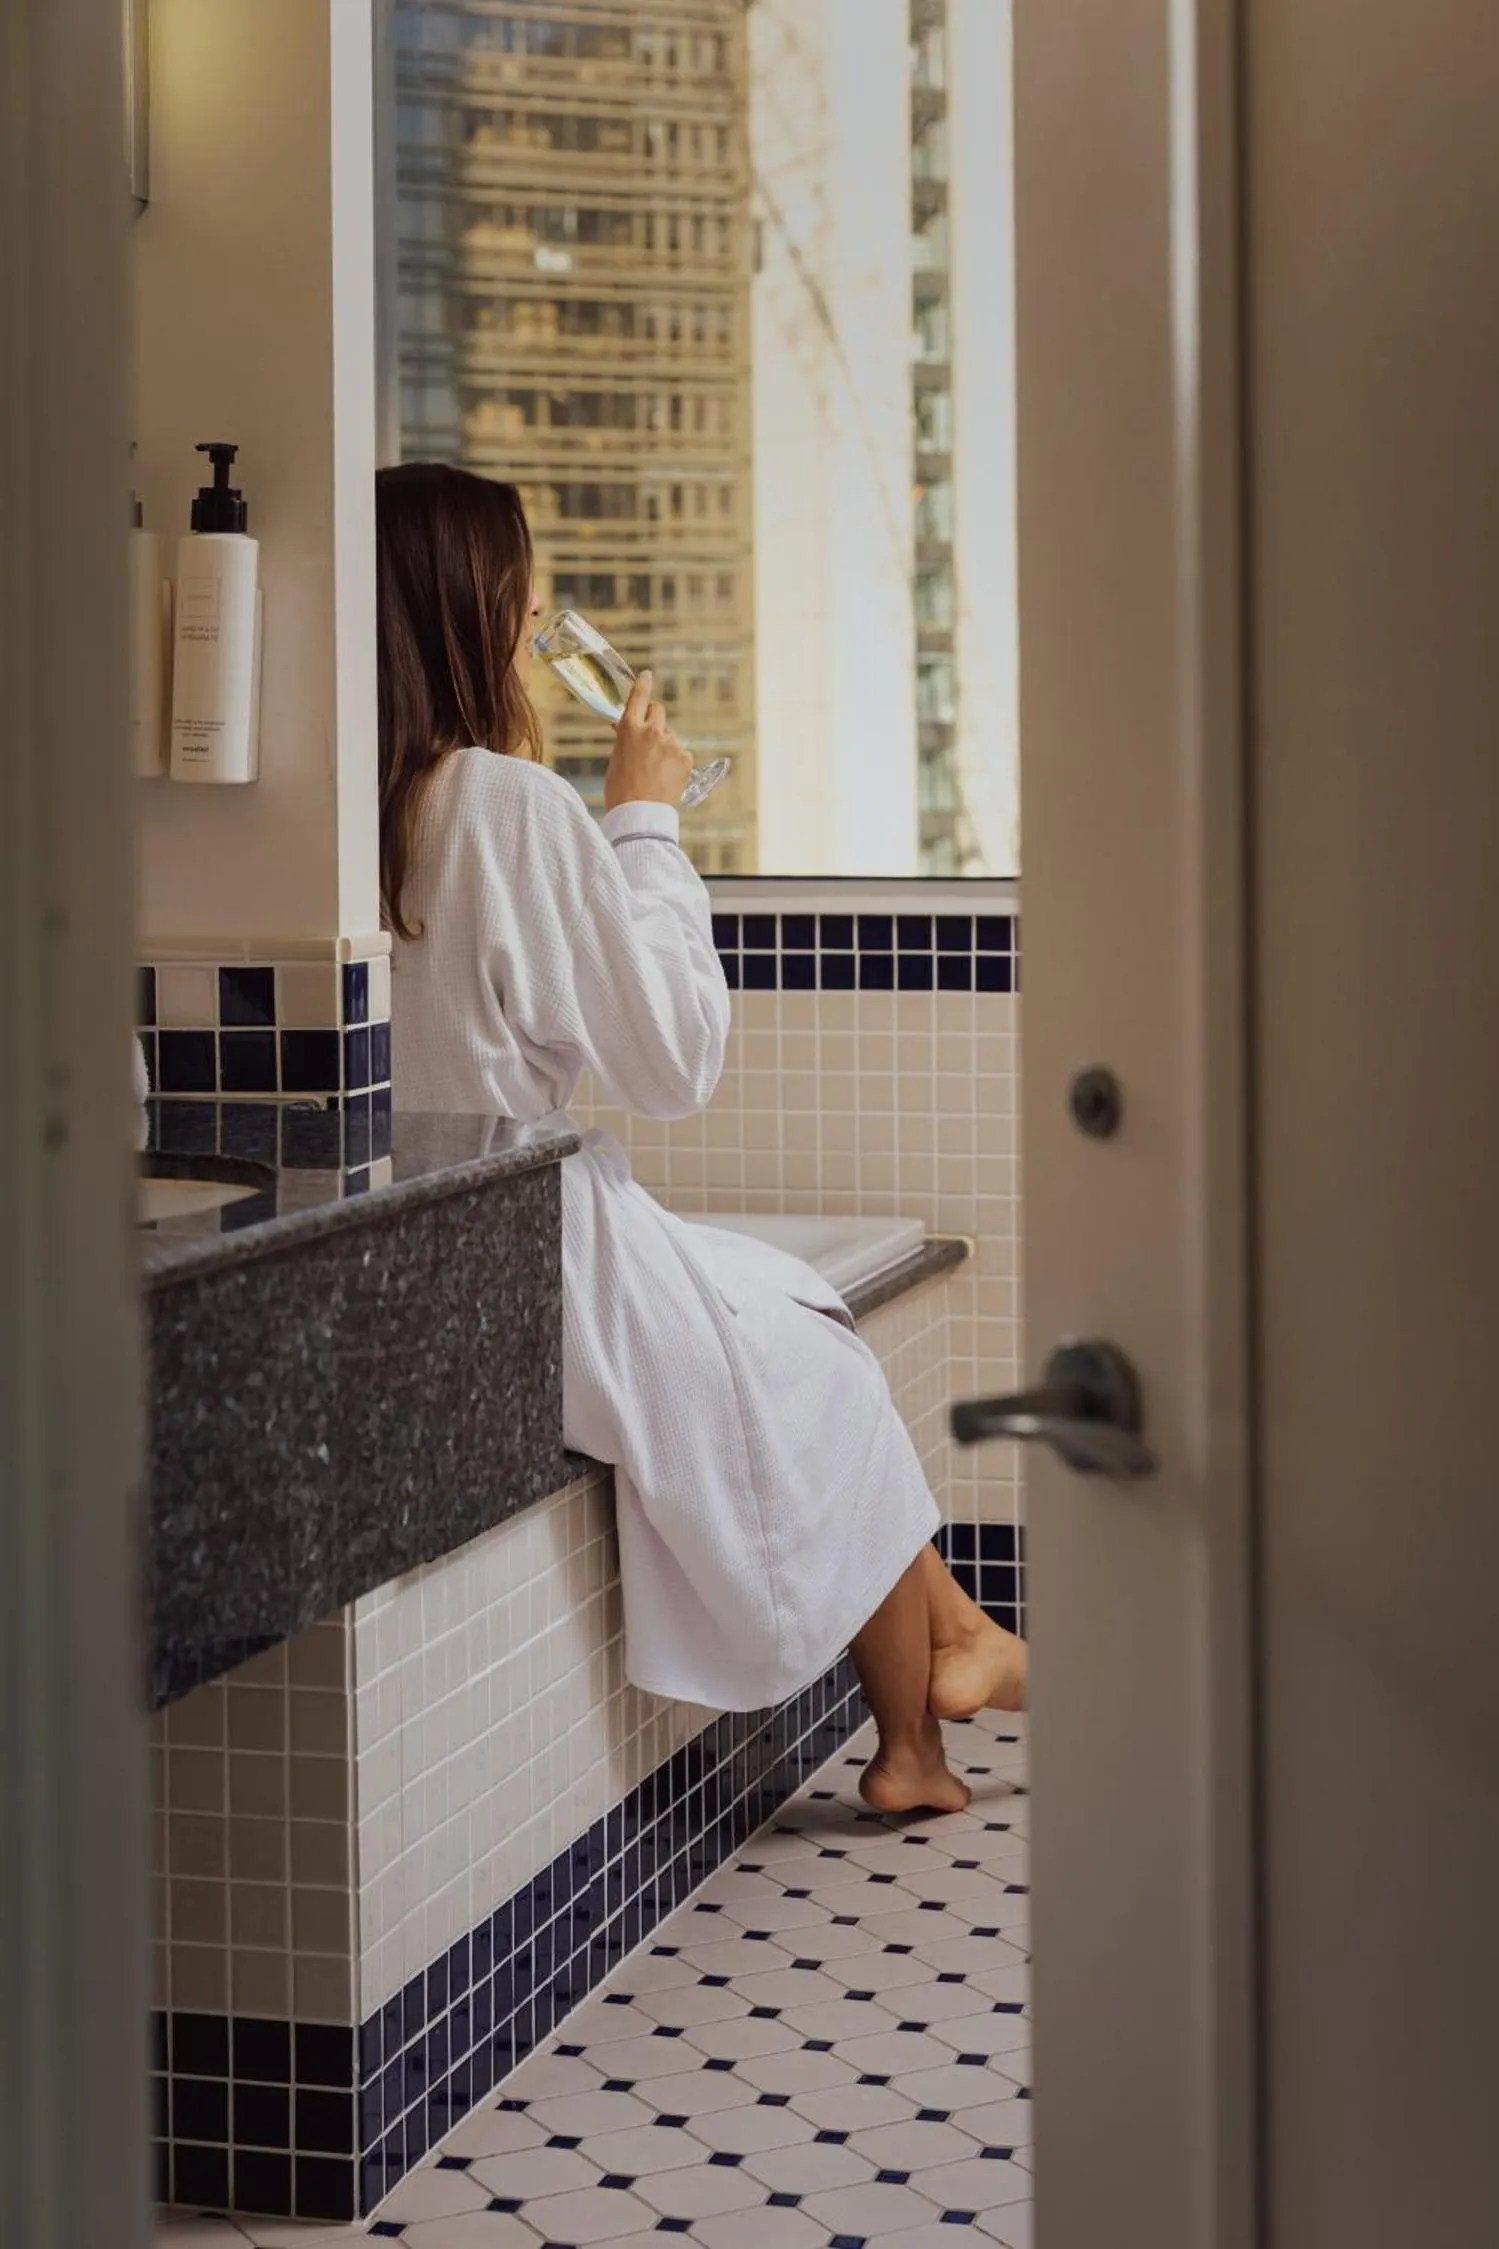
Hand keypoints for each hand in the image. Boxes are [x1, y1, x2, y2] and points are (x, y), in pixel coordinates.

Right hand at [605, 671, 692, 810]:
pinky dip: (675, 761)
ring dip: (664, 745)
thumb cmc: (621, 791)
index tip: (647, 675)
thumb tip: (626, 728)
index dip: (643, 684)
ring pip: (670, 736)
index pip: (638, 697)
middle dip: (654, 717)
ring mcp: (671, 744)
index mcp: (629, 730)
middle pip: (658, 710)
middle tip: (650, 734)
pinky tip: (666, 777)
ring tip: (655, 771)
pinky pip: (680, 753)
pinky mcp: (685, 758)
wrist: (640, 815)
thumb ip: (625, 740)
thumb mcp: (616, 760)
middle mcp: (652, 731)